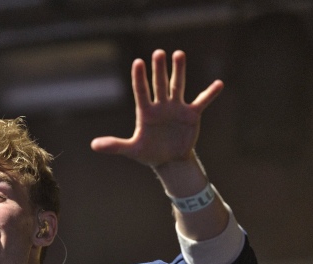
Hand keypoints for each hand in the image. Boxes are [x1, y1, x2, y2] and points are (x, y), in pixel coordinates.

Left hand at [90, 49, 222, 167]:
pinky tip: (218, 84)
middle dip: (159, 69)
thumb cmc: (149, 153)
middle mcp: (161, 106)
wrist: (169, 160)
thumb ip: (114, 145)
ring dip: (179, 71)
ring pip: (177, 86)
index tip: (137, 62)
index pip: (141, 92)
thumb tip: (93, 145)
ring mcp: (176, 108)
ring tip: (179, 54)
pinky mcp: (191, 114)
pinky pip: (201, 101)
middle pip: (159, 84)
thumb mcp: (131, 150)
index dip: (139, 78)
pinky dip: (210, 94)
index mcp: (146, 113)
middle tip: (158, 53)